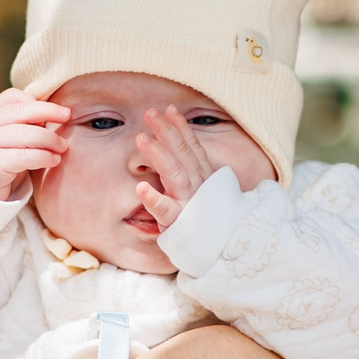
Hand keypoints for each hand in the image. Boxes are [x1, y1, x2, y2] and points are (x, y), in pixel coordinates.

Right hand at [0, 88, 70, 200]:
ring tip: (62, 147)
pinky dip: (44, 157)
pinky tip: (54, 160)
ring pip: (26, 134)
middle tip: (67, 117)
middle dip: (49, 112)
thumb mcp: (5, 137)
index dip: (36, 101)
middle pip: (21, 112)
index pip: (12, 97)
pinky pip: (25, 156)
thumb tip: (53, 113)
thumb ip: (21, 123)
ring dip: (50, 139)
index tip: (56, 110)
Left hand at [133, 108, 219, 231]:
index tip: (168, 109)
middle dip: (167, 131)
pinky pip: (166, 210)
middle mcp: (198, 185)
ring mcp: (189, 202)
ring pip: (175, 174)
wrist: (218, 249)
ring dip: (159, 155)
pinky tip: (141, 188)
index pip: (192, 147)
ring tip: (141, 139)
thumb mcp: (200, 189)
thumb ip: (189, 169)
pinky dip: (154, 199)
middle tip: (150, 114)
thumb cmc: (204, 217)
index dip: (181, 127)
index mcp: (202, 176)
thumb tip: (177, 146)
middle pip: (183, 154)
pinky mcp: (179, 222)